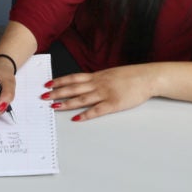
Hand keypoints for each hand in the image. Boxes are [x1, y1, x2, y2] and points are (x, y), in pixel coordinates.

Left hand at [43, 65, 157, 121]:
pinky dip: (85, 114)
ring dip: (66, 103)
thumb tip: (88, 82)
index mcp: (98, 76)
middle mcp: (98, 83)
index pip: (74, 78)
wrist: (148, 77)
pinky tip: (76, 118)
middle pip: (73, 88)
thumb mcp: (112, 73)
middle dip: (57, 92)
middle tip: (43, 96)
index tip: (48, 83)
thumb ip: (100, 78)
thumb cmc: (132, 76)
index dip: (60, 81)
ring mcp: (106, 93)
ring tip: (54, 107)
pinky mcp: (114, 104)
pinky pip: (97, 110)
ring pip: (82, 99)